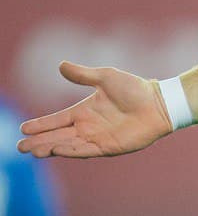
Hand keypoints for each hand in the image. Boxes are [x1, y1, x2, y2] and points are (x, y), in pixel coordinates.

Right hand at [17, 62, 173, 157]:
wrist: (159, 103)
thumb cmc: (135, 88)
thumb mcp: (106, 77)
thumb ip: (83, 74)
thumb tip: (60, 65)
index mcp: (84, 111)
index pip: (57, 119)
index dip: (41, 124)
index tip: (23, 128)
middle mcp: (88, 126)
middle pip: (58, 135)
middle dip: (39, 141)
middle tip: (19, 146)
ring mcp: (97, 138)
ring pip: (67, 145)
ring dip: (50, 148)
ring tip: (33, 151)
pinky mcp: (108, 147)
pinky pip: (85, 150)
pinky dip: (70, 151)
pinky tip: (56, 150)